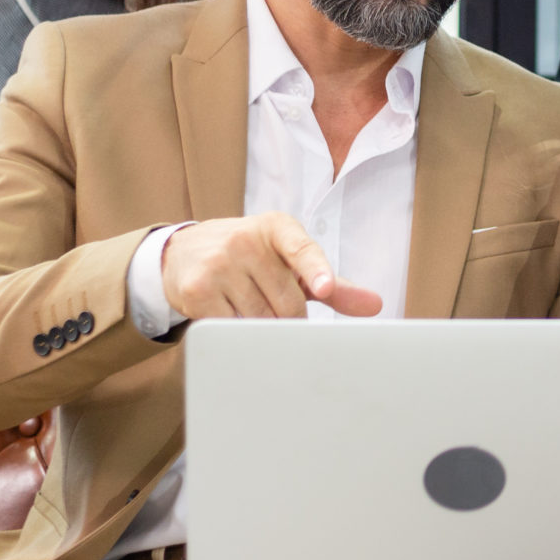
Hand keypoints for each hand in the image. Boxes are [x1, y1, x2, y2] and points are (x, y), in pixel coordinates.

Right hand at [160, 213, 382, 319]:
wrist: (184, 251)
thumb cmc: (250, 259)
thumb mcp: (289, 262)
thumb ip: (332, 284)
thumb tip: (374, 305)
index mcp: (277, 227)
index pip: (302, 249)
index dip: (316, 270)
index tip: (324, 286)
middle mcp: (246, 239)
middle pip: (288, 302)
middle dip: (290, 318)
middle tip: (278, 310)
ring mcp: (219, 263)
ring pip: (261, 319)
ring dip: (264, 328)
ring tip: (251, 309)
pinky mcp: (197, 288)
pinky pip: (231, 327)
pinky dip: (237, 332)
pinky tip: (229, 314)